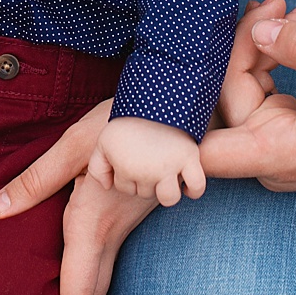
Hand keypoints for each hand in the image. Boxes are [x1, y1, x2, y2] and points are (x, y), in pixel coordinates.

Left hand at [0, 99, 157, 294]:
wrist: (177, 103)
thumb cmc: (125, 120)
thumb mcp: (74, 146)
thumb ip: (34, 182)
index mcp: (93, 226)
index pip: (79, 293)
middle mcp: (115, 232)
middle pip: (96, 291)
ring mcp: (132, 222)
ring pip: (107, 273)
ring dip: (87, 293)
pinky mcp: (144, 209)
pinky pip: (119, 251)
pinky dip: (102, 270)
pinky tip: (89, 265)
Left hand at [87, 118, 203, 206]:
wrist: (150, 97)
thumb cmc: (126, 121)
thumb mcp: (103, 142)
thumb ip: (98, 168)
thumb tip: (108, 186)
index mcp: (126, 169)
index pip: (126, 188)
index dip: (126, 175)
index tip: (131, 158)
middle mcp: (147, 173)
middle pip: (146, 193)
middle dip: (144, 180)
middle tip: (147, 159)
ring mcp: (170, 166)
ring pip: (170, 197)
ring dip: (166, 190)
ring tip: (164, 174)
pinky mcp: (189, 157)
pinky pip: (197, 186)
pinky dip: (193, 190)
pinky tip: (185, 184)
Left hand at [200, 19, 295, 190]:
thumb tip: (258, 28)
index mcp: (287, 154)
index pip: (206, 149)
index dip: (198, 103)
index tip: (224, 45)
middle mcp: (275, 160)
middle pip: (224, 101)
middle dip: (242, 45)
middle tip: (278, 3)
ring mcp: (280, 149)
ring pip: (239, 95)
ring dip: (257, 45)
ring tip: (291, 7)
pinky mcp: (289, 135)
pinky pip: (259, 95)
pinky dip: (269, 58)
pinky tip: (292, 26)